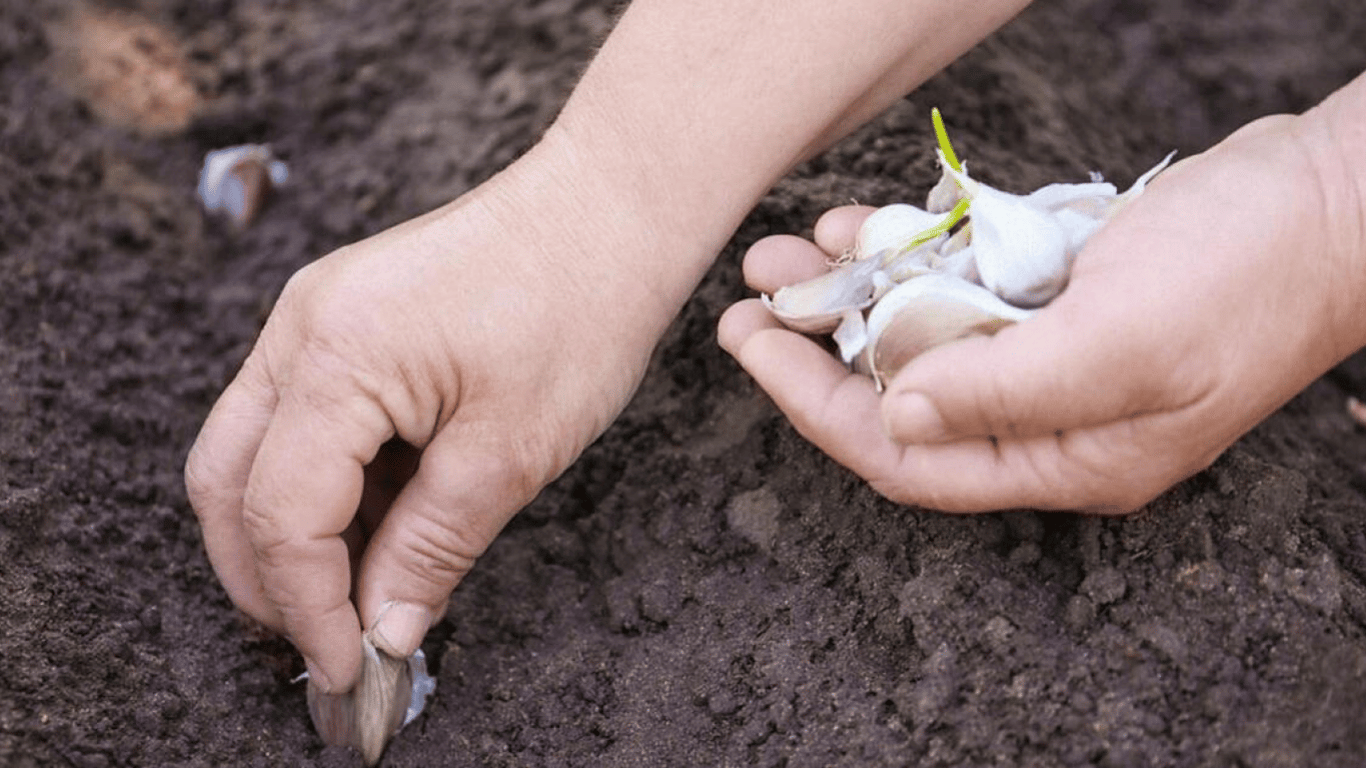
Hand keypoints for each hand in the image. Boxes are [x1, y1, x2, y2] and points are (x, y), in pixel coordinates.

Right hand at [184, 138, 674, 692]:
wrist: (609, 210)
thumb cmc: (579, 308)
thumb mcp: (510, 452)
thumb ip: (430, 548)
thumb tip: (383, 632)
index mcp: (335, 356)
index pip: (280, 514)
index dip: (306, 608)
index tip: (347, 670)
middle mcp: (301, 328)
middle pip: (229, 480)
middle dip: (265, 576)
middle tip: (327, 642)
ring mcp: (315, 315)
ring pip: (258, 450)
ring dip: (298, 532)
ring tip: (365, 591)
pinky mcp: (344, 317)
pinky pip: (302, 417)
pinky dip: (327, 484)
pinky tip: (381, 527)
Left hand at [720, 109, 1365, 513]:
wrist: (1331, 197)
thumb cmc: (1248, 277)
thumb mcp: (1122, 342)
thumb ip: (1003, 390)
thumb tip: (894, 415)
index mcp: (1065, 457)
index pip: (908, 459)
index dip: (818, 408)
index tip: (753, 353)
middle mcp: (1049, 416)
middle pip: (900, 398)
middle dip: (817, 348)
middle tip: (748, 304)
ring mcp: (1053, 353)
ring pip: (921, 335)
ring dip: (850, 293)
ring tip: (784, 252)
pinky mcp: (1059, 294)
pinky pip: (959, 284)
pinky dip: (907, 256)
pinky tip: (860, 226)